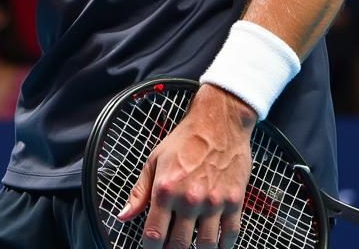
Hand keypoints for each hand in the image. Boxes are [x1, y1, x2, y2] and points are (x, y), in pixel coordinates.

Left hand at [118, 85, 253, 248]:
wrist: (218, 123)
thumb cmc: (184, 140)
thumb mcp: (154, 160)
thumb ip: (139, 192)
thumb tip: (123, 216)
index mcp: (165, 188)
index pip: (154, 234)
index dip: (150, 248)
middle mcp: (189, 199)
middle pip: (179, 245)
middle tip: (170, 247)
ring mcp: (214, 203)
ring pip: (207, 246)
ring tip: (192, 245)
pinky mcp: (235, 202)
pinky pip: (230, 236)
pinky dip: (224, 245)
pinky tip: (216, 243)